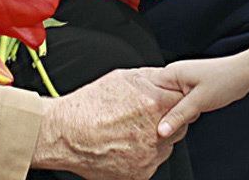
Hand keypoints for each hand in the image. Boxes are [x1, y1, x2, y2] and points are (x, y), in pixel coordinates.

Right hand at [32, 68, 186, 178]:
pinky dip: (143, 155)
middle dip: (167, 119)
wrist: (65, 134)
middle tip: (145, 116)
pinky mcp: (140, 173)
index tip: (168, 101)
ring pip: (167, 146)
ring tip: (130, 131)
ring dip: (157, 138)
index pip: (183, 100)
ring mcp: (149, 156)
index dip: (175, 100)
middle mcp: (155, 132)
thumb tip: (167, 78)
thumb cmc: (89, 105)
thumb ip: (152, 78)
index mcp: (154, 104)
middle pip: (179, 125)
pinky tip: (126, 145)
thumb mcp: (122, 78)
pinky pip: (152, 162)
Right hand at [150, 47, 248, 138]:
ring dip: (174, 113)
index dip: (146, 108)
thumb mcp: (199, 101)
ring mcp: (181, 81)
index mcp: (171, 73)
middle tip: (167, 124)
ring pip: (167, 103)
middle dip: (161, 113)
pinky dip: (182, 111)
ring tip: (185, 117)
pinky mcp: (189, 88)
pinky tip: (190, 115)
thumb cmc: (224, 80)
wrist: (243, 74)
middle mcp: (174, 75)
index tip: (146, 123)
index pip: (147, 91)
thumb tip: (160, 130)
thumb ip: (178, 116)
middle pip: (156, 98)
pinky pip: (178, 103)